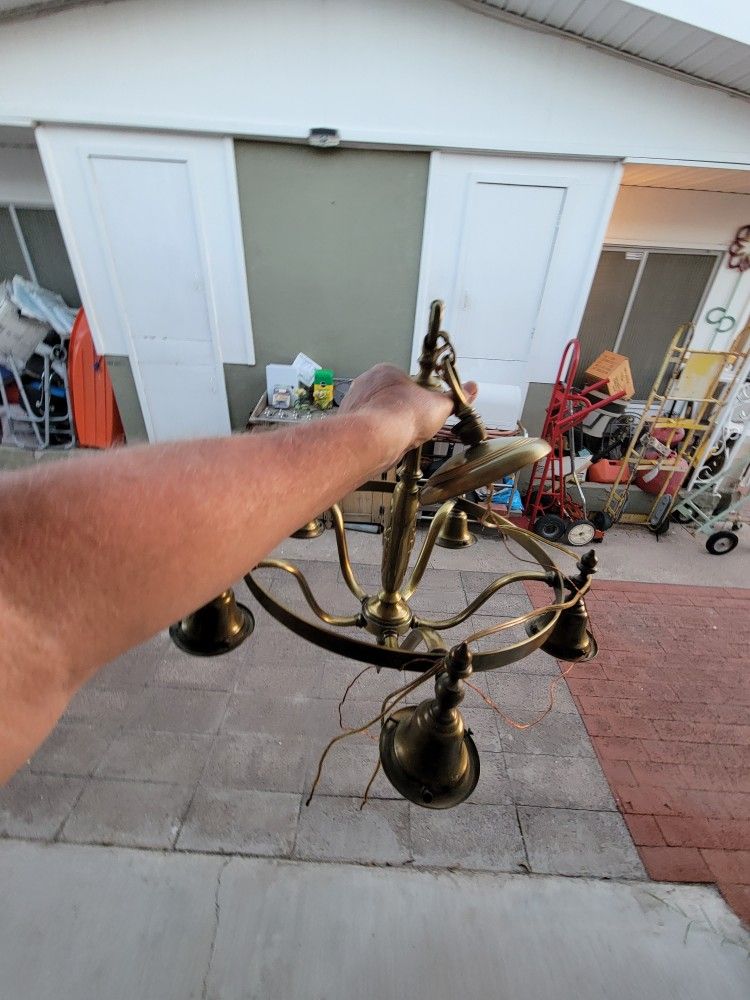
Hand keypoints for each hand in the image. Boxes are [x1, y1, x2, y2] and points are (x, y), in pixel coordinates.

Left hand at [339, 364, 477, 461]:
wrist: (376, 438)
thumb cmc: (404, 415)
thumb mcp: (440, 405)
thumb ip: (456, 397)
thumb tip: (471, 388)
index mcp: (386, 371)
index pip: (404, 382)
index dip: (416, 399)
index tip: (423, 411)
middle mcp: (365, 383)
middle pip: (388, 399)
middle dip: (400, 413)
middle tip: (412, 427)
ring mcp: (353, 402)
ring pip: (375, 414)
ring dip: (386, 426)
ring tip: (399, 439)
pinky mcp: (346, 423)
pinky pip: (364, 429)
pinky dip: (374, 437)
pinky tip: (384, 445)